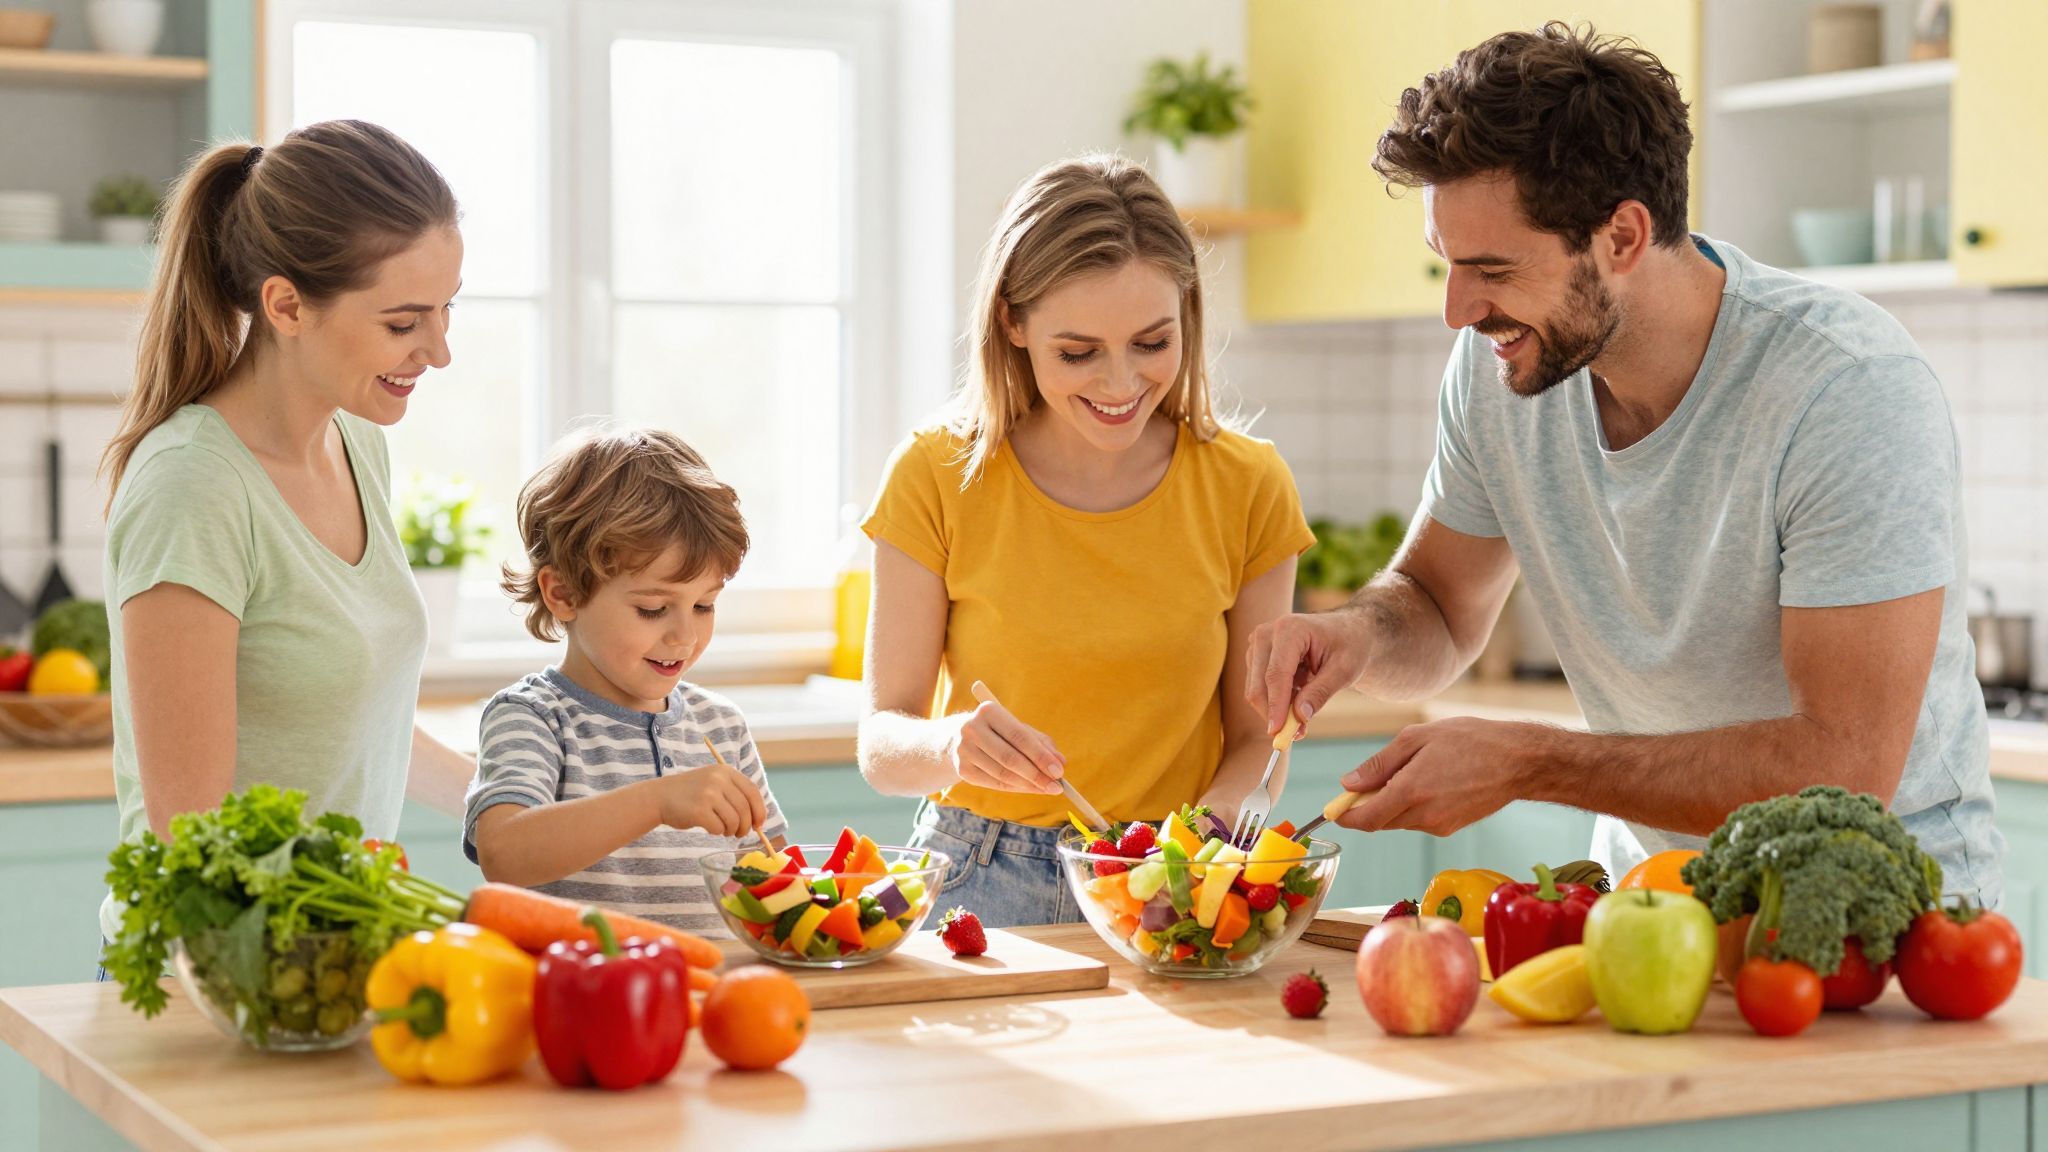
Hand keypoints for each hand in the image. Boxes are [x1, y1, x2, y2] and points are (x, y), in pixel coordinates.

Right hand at [650, 762, 767, 836]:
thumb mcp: (714, 782)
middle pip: (745, 809)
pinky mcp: (698, 810)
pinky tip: (710, 828)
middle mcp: (718, 780)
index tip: (759, 824)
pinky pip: (719, 828)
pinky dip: (717, 832)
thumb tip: (758, 818)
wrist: (659, 797)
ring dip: (731, 830)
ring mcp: (708, 794)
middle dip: (746, 826)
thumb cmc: (690, 794)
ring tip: (724, 830)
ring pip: (734, 820)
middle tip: (740, 833)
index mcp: (725, 771)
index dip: (759, 810)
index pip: (752, 792)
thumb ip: (735, 793)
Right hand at [948, 696, 1064, 795]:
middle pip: (1010, 757)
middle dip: (1036, 775)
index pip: (1019, 736)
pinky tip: (1030, 789)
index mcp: (988, 711)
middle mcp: (972, 729)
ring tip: (1047, 789)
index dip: (1041, 756)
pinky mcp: (962, 770)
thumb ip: (1041, 743)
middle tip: (1057, 787)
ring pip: (1003, 773)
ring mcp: (964, 750)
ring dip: (1028, 785)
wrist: (956, 739)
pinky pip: (995, 783)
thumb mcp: (1018, 729)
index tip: (1059, 771)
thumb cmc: (997, 732)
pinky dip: (1016, 788)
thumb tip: (1060, 762)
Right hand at [1245, 609, 1371, 737]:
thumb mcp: (1344, 670)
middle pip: (1259, 685)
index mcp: (1290, 629)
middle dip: (1274, 714)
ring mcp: (1258, 644)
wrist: (1347, 632)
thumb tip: (1300, 716)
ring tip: (1305, 714)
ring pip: (1256, 689)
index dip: (1276, 707)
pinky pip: (1259, 688)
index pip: (1276, 675)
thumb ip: (1320, 692)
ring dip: (1277, 709)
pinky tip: (1298, 700)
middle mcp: (1266, 633)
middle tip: (1296, 735)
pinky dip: (1277, 702)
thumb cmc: (1349, 646)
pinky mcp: (1256, 656)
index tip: (1278, 733)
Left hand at [1335, 718, 1539, 835]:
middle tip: (1369, 781)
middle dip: (1368, 805)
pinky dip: (1414, 806)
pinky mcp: (1452, 828)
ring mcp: (1439, 825)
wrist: (1519, 761)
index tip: (1334, 810)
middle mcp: (1423, 815)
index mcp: (1410, 791)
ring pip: (1400, 820)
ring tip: (1412, 771)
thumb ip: (1379, 764)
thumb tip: (1348, 784)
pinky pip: (1420, 820)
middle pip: (1380, 821)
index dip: (1345, 816)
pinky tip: (1431, 781)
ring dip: (1393, 804)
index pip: (1365, 819)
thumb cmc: (1470, 740)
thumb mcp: (1417, 738)